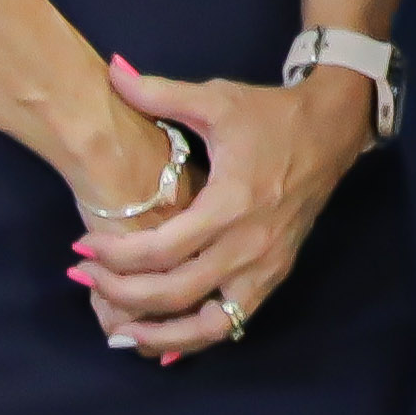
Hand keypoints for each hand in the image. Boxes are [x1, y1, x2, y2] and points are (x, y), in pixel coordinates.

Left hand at [67, 53, 371, 362]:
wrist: (334, 130)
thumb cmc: (270, 115)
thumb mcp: (216, 99)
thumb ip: (158, 93)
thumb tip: (112, 70)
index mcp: (232, 204)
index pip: (161, 250)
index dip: (114, 256)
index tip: (81, 249)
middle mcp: (250, 245)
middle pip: (176, 293)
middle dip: (121, 293)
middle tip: (86, 279)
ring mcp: (267, 267)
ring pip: (208, 325)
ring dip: (160, 334)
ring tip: (118, 331)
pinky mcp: (275, 276)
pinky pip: (232, 324)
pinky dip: (196, 340)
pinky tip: (163, 344)